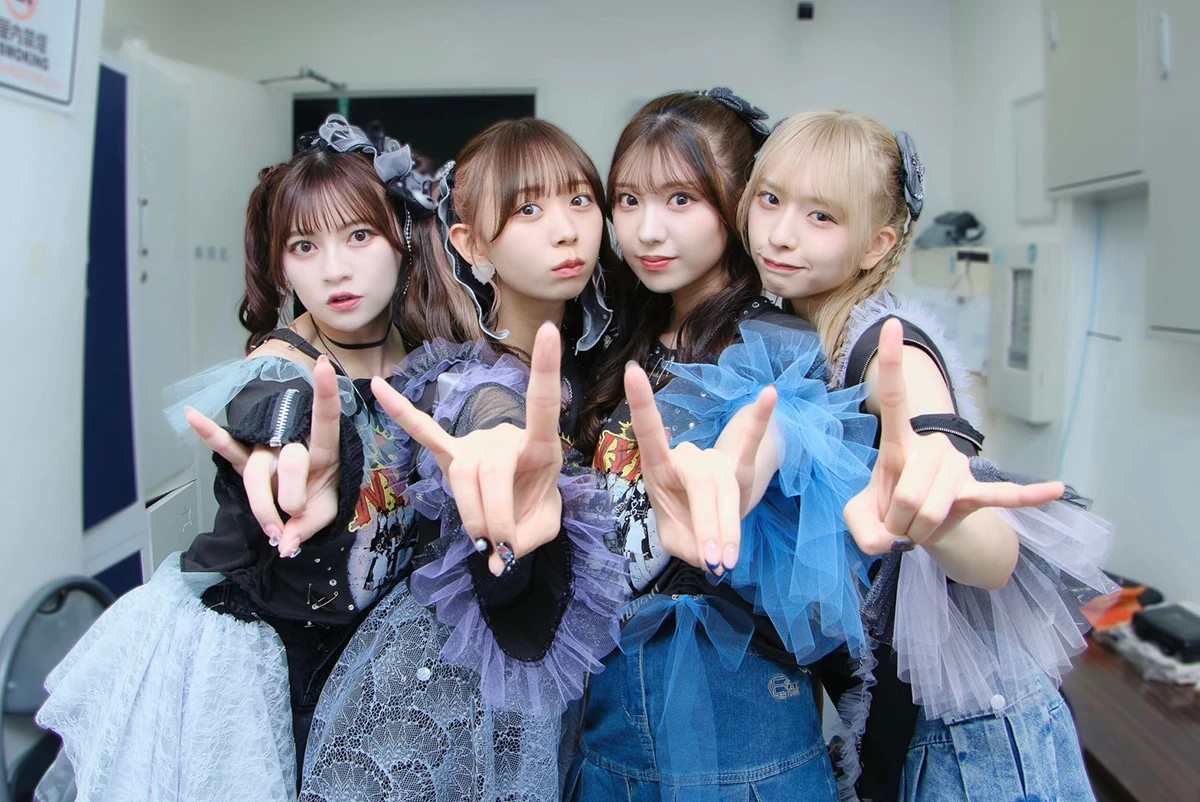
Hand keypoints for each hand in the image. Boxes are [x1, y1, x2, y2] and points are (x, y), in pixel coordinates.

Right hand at [186, 355, 342, 557]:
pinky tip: (193, 415)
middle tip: (295, 518)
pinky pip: (227, 448)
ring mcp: (267, 447)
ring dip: (264, 504)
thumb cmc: (322, 494)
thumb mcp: (328, 511)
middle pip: (288, 459)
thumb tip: (285, 544)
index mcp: (324, 447)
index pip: (325, 416)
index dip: (325, 393)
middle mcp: (293, 440)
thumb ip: (309, 526)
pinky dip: (210, 434)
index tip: (323, 367)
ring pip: (258, 470)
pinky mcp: (246, 458)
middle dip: (291, 495)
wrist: (308, 500)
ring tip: (273, 530)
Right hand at [371, 323, 564, 575]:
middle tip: (500, 551)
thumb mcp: (547, 525)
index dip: (545, 370)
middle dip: (493, 515)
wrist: (526, 504)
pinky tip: (379, 388)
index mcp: (540, 444)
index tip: (547, 331)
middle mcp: (505, 435)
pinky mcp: (451, 452)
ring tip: (481, 543)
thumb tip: (497, 558)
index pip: (542, 403)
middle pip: (488, 469)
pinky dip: (402, 412)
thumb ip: (528, 540)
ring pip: (462, 474)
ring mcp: (475, 441)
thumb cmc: (538, 507)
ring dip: (471, 514)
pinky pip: (424, 432)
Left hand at [624, 361, 776, 573]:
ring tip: (727, 561)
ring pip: (725, 488)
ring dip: (728, 527)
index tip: (633, 372)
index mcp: (658, 467)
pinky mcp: (739, 465)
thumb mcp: (675, 540)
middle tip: (715, 562)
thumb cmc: (684, 523)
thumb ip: (686, 546)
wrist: (709, 522)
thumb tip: (709, 553)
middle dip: (710, 526)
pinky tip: (768, 395)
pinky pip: (750, 443)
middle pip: (701, 484)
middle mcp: (685, 456)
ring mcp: (713, 459)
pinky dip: (759, 420)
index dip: (643, 405)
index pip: (650, 434)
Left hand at [844, 319, 1063, 555]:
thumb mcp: (859, 520)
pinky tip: (1057, 489)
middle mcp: (931, 448)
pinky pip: (1004, 496)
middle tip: (897, 523)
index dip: (890, 362)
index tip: (890, 324)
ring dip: (918, 533)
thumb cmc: (888, 512)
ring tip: (917, 526)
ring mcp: (957, 469)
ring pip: (931, 511)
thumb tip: (896, 541)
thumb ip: (864, 533)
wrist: (920, 529)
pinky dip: (1028, 496)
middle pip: (905, 496)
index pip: (894, 397)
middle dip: (895, 524)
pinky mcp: (978, 493)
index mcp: (898, 444)